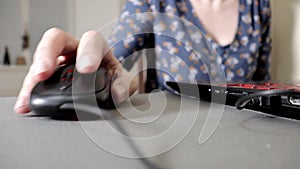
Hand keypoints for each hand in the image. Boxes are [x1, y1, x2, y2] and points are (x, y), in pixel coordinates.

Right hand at [14, 28, 137, 113]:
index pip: (91, 40)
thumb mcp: (125, 81)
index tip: (86, 69)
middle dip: (48, 54)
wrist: (110, 86)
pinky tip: (25, 104)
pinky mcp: (51, 77)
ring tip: (29, 94)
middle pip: (56, 40)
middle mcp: (75, 50)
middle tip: (44, 72)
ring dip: (34, 76)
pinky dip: (30, 92)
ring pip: (42, 60)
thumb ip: (124, 85)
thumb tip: (118, 93)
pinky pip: (37, 80)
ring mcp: (60, 62)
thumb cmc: (115, 78)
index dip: (87, 52)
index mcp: (97, 47)